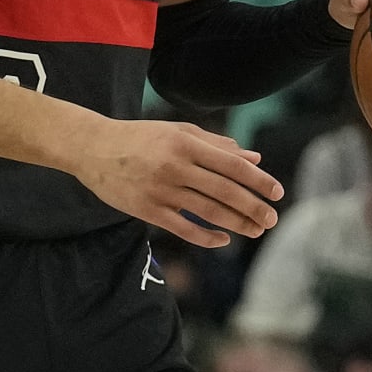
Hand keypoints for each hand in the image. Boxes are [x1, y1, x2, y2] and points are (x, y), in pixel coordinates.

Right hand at [70, 118, 283, 248]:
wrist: (94, 148)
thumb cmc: (142, 137)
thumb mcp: (180, 132)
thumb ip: (217, 145)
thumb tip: (254, 159)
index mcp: (186, 144)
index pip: (231, 165)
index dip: (258, 180)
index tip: (278, 192)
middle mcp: (176, 166)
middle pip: (224, 191)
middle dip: (253, 207)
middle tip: (272, 219)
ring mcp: (161, 190)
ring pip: (208, 212)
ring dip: (237, 224)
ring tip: (256, 230)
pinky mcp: (148, 210)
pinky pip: (184, 228)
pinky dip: (207, 237)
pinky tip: (224, 240)